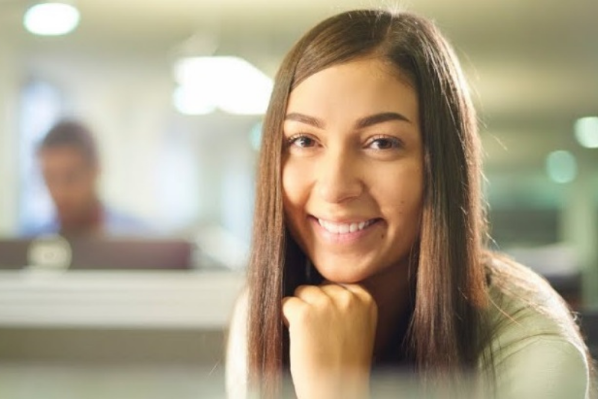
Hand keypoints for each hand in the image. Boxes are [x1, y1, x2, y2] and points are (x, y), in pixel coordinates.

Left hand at [282, 284, 377, 398]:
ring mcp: (326, 304)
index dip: (328, 304)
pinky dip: (286, 319)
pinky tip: (298, 338)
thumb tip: (321, 287)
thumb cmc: (344, 366)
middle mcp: (348, 299)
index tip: (331, 327)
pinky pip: (286, 303)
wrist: (337, 394)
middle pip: (319, 287)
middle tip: (319, 335)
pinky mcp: (304, 314)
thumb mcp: (358, 328)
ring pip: (302, 292)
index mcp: (366, 300)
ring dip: (300, 311)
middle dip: (314, 306)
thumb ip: (347, 306)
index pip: (337, 284)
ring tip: (310, 338)